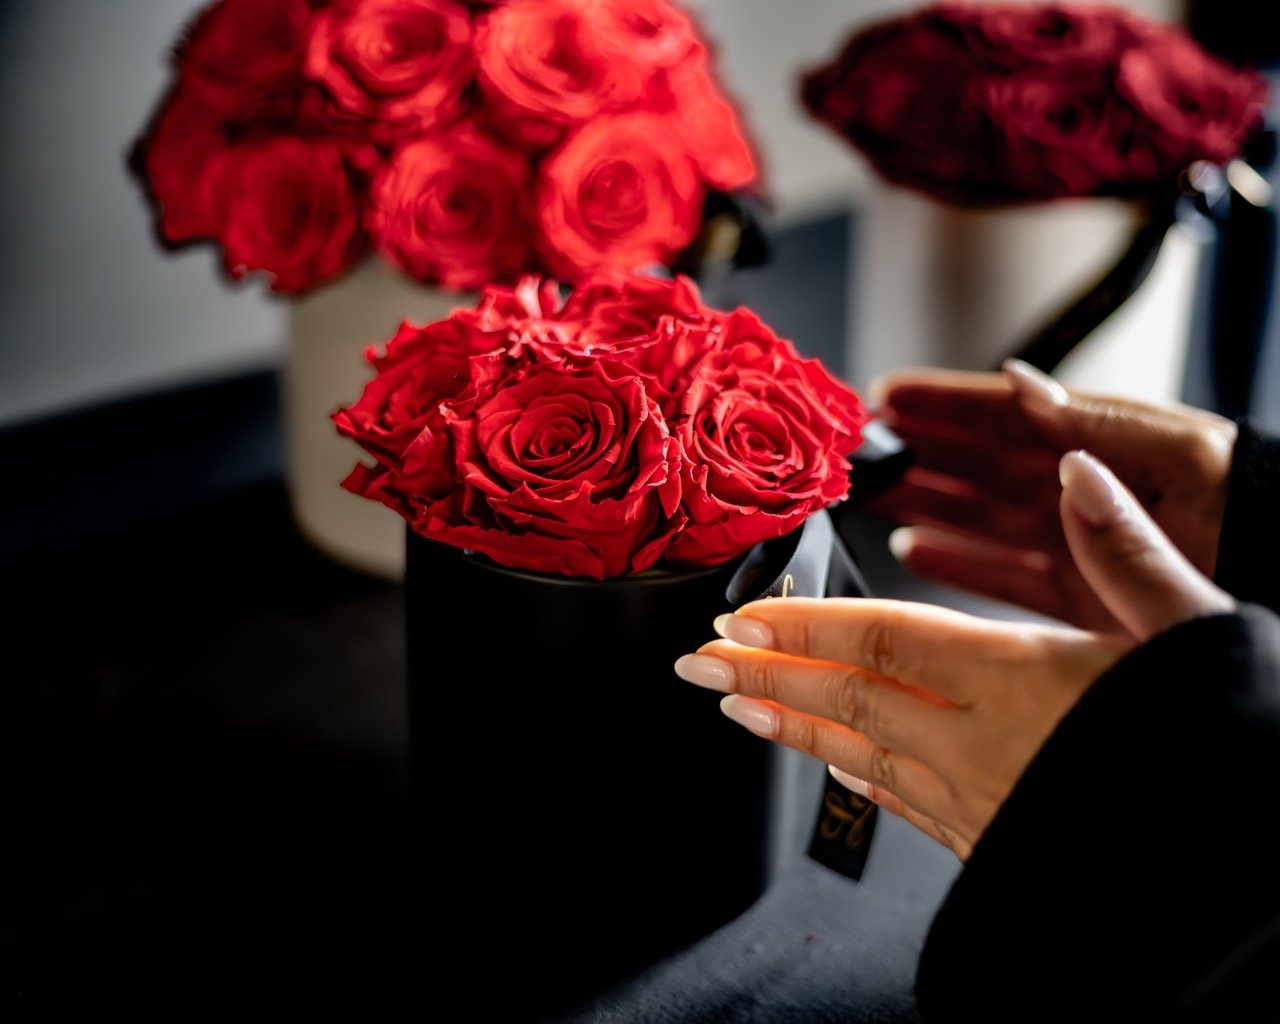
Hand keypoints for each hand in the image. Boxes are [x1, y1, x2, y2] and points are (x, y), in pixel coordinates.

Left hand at [676, 450, 1234, 859]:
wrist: (1241, 872)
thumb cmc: (1221, 744)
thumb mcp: (1190, 632)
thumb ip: (1123, 552)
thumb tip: (1077, 470)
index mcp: (1021, 680)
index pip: (883, 641)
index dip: (803, 627)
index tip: (742, 618)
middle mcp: (984, 746)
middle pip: (849, 701)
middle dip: (764, 679)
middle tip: (697, 665)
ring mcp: (983, 804)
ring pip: (861, 760)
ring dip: (791, 730)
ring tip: (735, 710)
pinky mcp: (997, 843)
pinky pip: (905, 809)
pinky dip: (857, 782)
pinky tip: (833, 771)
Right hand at [868, 360, 1236, 630]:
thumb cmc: (1260, 511)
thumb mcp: (1182, 454)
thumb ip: (1096, 424)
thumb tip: (1020, 384)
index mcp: (1102, 441)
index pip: (1004, 414)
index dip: (944, 401)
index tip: (886, 392)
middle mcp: (1077, 489)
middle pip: (977, 465)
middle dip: (917, 450)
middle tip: (860, 445)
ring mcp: (1071, 543)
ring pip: (975, 516)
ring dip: (922, 502)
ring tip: (872, 492)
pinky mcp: (1074, 595)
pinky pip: (995, 574)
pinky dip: (951, 563)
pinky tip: (913, 549)